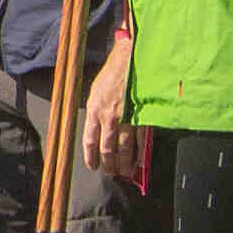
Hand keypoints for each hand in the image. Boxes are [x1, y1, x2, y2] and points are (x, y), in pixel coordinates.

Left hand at [76, 25, 136, 179]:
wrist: (133, 59)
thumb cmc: (115, 72)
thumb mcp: (97, 90)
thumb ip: (96, 110)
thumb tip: (96, 129)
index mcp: (94, 109)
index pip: (89, 140)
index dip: (91, 157)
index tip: (93, 166)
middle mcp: (108, 117)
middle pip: (107, 149)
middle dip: (108, 164)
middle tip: (110, 172)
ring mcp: (127, 118)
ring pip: (124, 149)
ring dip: (124, 164)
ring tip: (124, 173)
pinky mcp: (143, 117)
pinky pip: (140, 142)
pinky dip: (139, 156)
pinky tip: (138, 164)